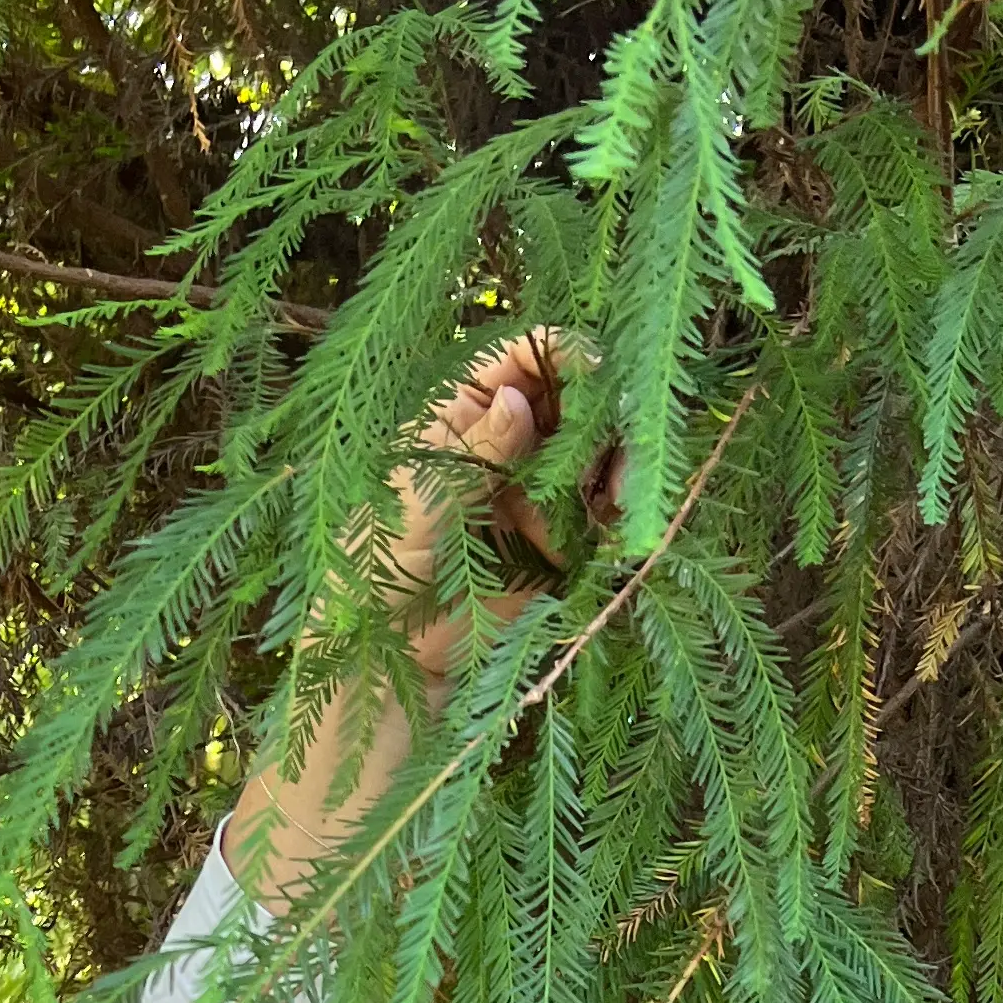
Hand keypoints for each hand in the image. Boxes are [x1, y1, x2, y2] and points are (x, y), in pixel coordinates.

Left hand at [383, 332, 595, 685]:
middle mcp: (508, 440)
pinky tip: (619, 526)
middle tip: (622, 433)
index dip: (562, 353)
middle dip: (604, 410)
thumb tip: (519, 399)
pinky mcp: (559, 539)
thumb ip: (481, 449)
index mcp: (464, 409)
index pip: (522, 359)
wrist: (390, 649)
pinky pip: (603, 513)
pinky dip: (619, 515)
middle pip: (575, 399)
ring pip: (599, 452)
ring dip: (620, 463)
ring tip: (619, 494)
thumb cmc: (380, 560)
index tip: (597, 367)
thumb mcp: (427, 495)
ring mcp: (537, 488)